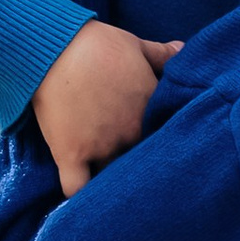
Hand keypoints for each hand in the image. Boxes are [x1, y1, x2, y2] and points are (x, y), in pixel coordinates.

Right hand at [32, 17, 179, 195]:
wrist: (54, 47)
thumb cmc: (96, 43)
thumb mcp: (136, 44)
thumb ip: (163, 54)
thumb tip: (185, 50)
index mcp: (149, 107)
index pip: (165, 134)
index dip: (159, 138)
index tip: (150, 139)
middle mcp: (130, 132)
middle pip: (142, 160)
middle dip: (138, 161)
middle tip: (130, 160)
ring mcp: (101, 146)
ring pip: (114, 177)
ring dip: (111, 179)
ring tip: (107, 182)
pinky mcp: (71, 154)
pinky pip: (76, 189)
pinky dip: (78, 195)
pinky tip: (81, 198)